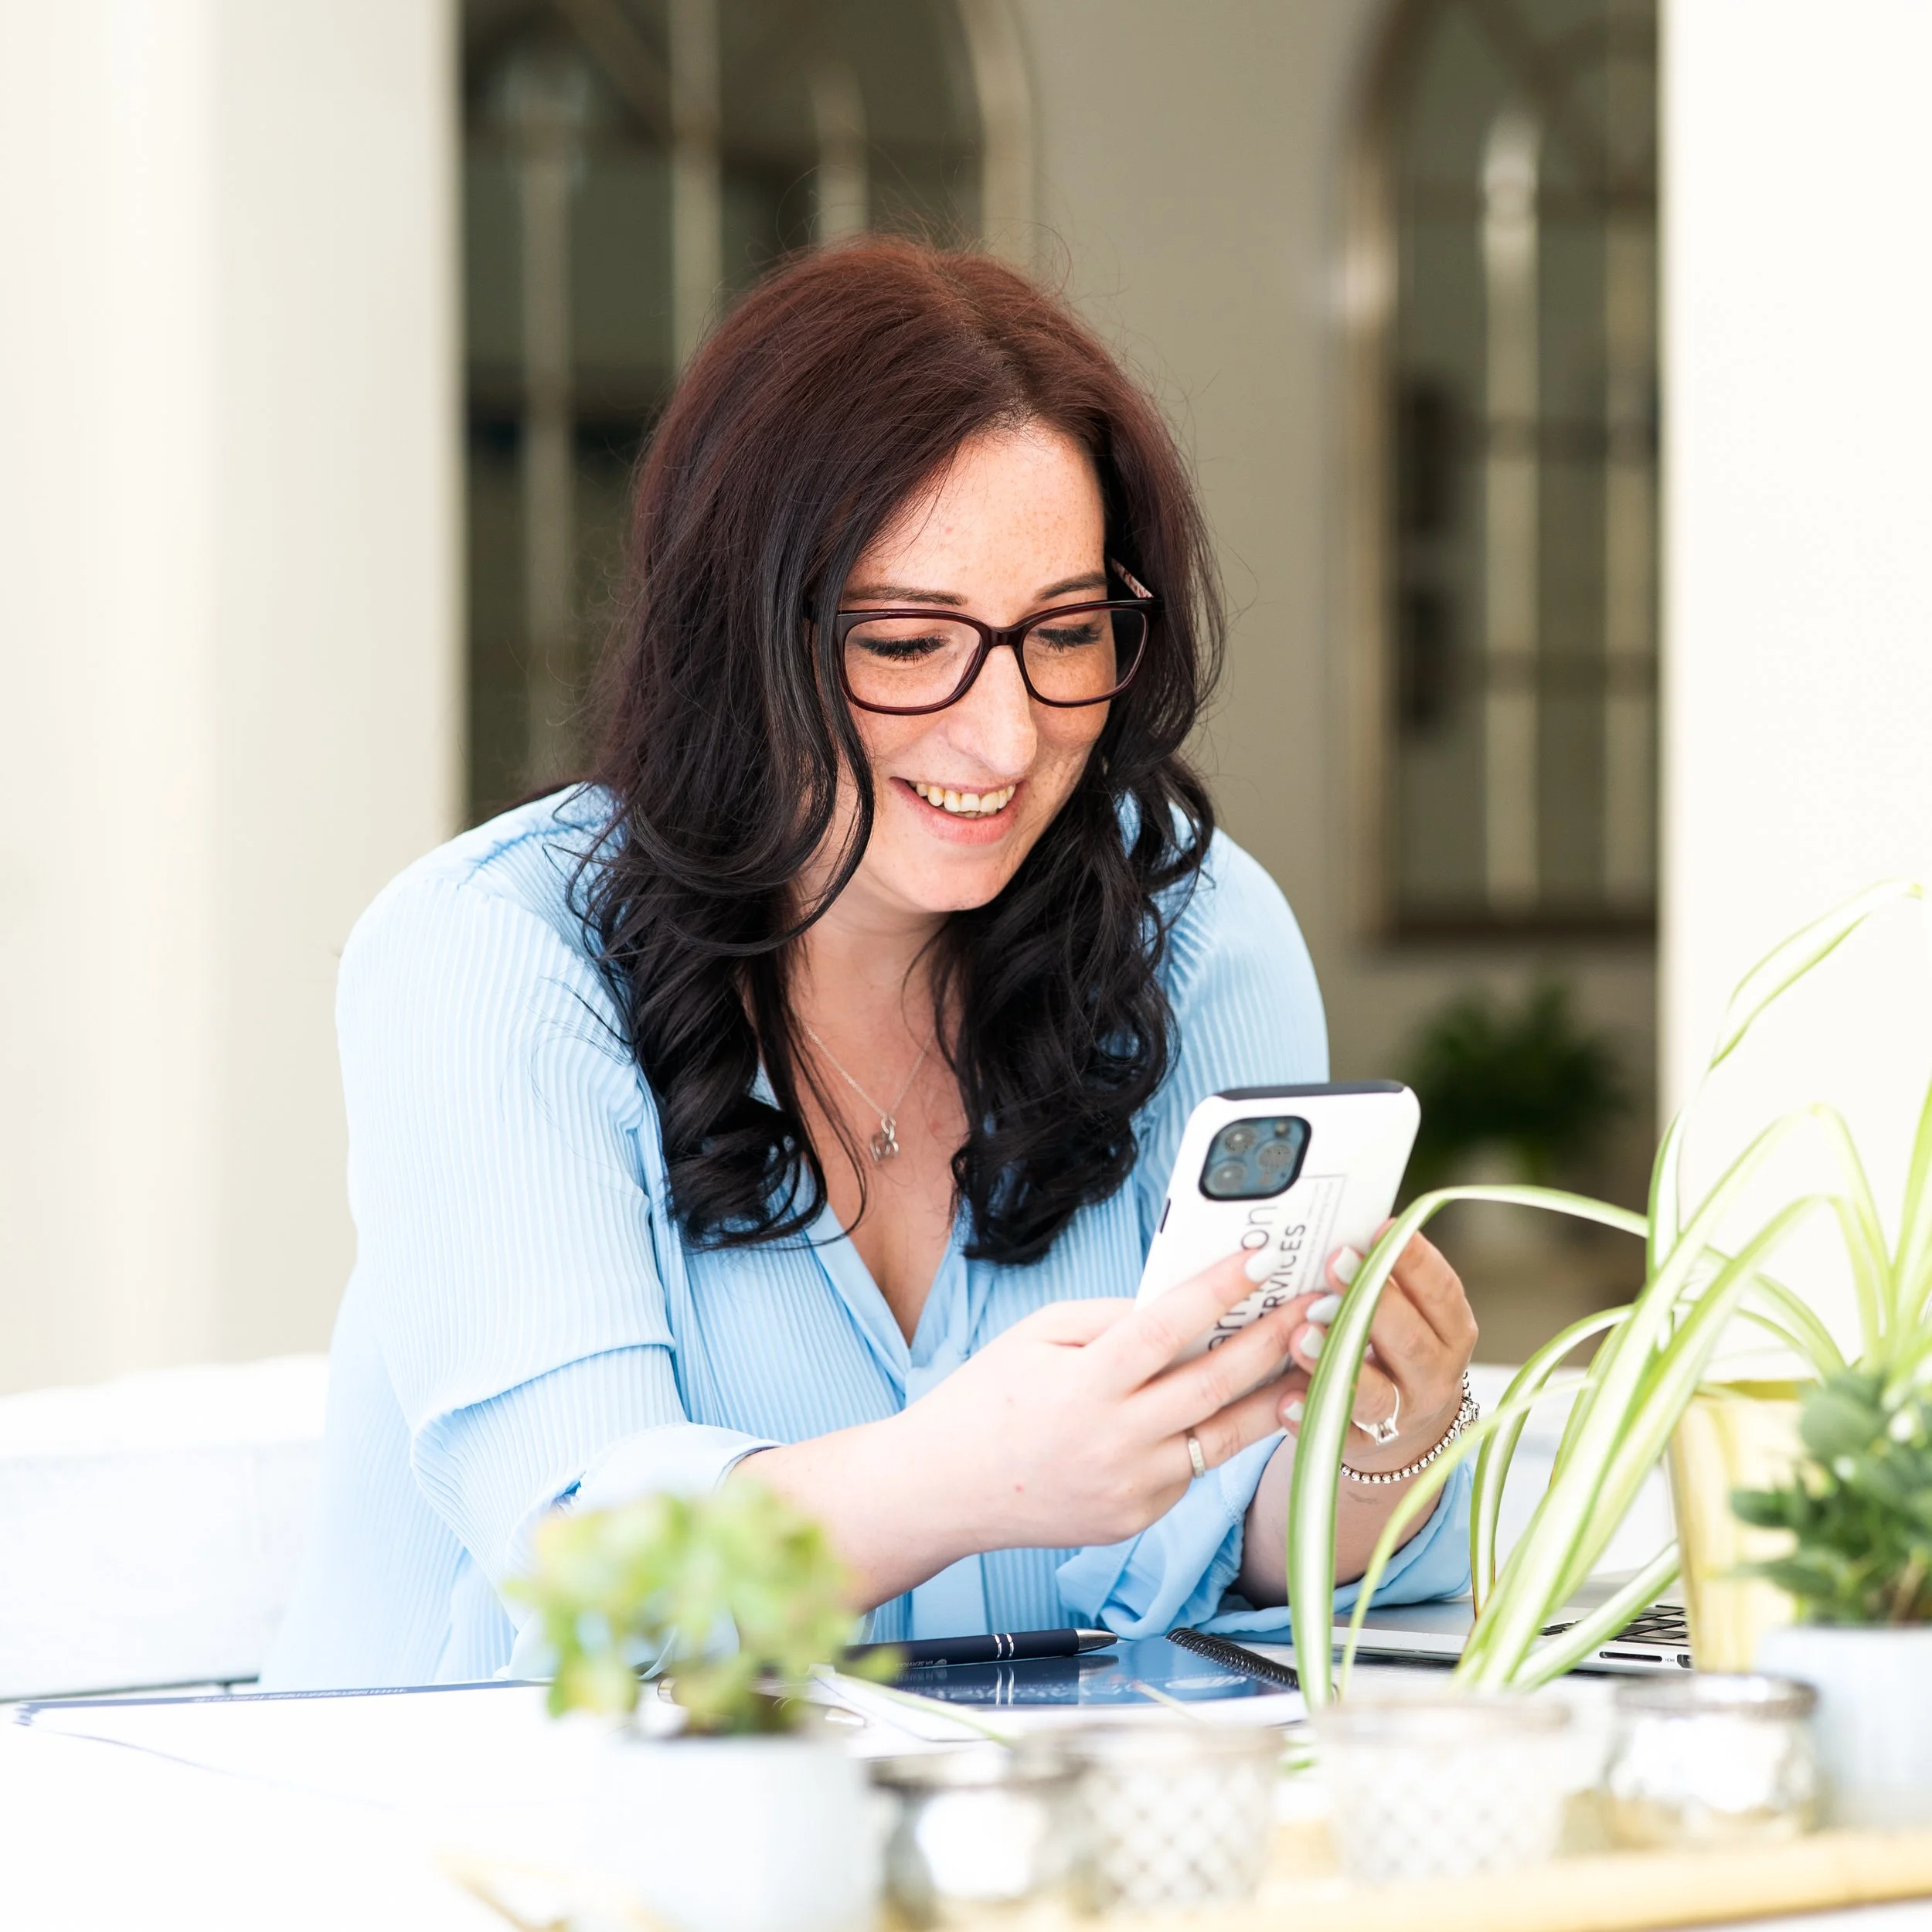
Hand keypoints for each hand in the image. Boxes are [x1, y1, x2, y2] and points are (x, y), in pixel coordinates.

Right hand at [901, 1249, 1319, 1550]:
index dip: (1217, 1292)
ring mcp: (1130, 1489)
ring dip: (1275, 1396)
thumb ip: (1109, 1318)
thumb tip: (1181, 1306)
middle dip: (1273, 1340)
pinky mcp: (1137, 1519)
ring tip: (1312, 1360)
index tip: (1260, 1259)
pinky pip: (1191, 1471)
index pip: (1165, 1329)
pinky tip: (1238, 1406)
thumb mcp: (1036, 1335)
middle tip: (1315, 1306)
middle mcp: (1113, 1443)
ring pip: (1224, 1438)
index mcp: (1083, 1386)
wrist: (945, 1488)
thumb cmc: (987, 1399)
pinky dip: (1213, 1436)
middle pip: (1214, 1386)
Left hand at [1278, 1228, 1477, 1466]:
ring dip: (1336, 1362)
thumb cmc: (1394, 1343)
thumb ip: (1383, 1277)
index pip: (1441, 1292)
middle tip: (1334, 1264)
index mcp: (1451, 1331)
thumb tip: (1341, 1229)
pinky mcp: (1364, 1447)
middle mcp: (1434, 1375)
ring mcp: (1402, 1417)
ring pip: (1375, 1394)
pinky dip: (1310, 1417)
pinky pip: (1337, 1435)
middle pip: (1410, 1341)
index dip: (1413, 1260)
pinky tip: (1284, 1399)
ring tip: (1302, 1335)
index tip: (1380, 1228)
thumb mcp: (1408, 1310)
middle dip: (1372, 1302)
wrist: (1406, 1425)